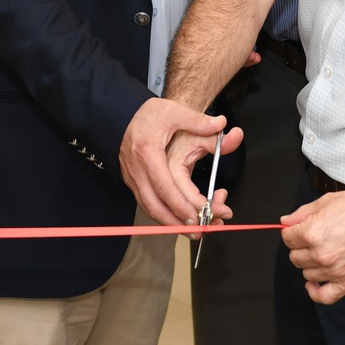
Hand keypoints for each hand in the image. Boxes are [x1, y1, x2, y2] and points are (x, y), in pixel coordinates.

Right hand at [119, 96, 238, 226]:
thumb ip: (198, 121)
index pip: (164, 186)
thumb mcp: (174, 112)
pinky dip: (162, 217)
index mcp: (148, 153)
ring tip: (193, 232)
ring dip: (170, 224)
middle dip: (177, 222)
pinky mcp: (133, 183)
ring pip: (150, 209)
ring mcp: (133, 179)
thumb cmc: (149, 115)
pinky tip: (177, 222)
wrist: (123, 115)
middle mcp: (138, 170)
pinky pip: (147, 205)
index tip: (198, 215)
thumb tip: (221, 124)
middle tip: (199, 231)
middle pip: (155, 205)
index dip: (180, 204)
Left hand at [279, 186, 344, 303]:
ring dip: (311, 264)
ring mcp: (334, 270)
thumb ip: (302, 213)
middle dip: (300, 247)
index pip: (288, 238)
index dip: (292, 231)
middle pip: (295, 257)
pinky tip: (314, 284)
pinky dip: (315, 292)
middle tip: (313, 238)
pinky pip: (325, 297)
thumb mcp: (328, 201)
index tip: (299, 229)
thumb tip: (286, 221)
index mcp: (312, 233)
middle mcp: (321, 254)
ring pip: (307, 274)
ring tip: (323, 253)